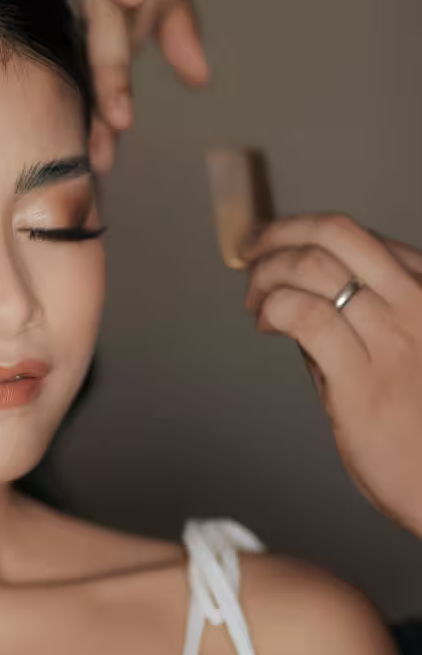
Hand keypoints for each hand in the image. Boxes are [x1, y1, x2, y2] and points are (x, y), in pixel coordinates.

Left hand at [243, 215, 421, 535]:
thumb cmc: (421, 424)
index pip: (358, 236)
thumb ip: (359, 317)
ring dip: (265, 275)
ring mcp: (393, 340)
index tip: (271, 242)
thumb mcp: (405, 351)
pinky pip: (304, 316)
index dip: (301, 231)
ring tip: (254, 302)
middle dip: (278, 235)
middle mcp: (416, 306)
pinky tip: (266, 324)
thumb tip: (297, 294)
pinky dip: (272, 308)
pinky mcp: (363, 379)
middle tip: (249, 254)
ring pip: (312, 267)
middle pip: (336, 233)